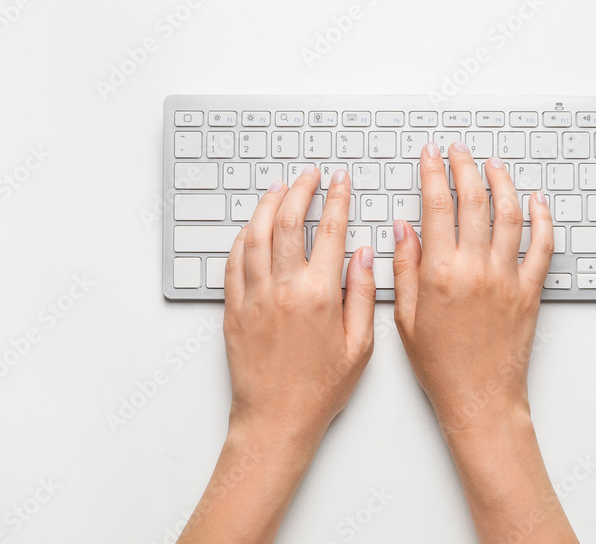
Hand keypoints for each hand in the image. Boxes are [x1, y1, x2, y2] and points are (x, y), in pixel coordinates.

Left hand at [179, 166, 376, 543]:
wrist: (276, 420)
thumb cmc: (320, 390)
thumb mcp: (359, 345)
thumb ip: (362, 294)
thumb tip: (363, 254)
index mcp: (319, 295)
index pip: (330, 230)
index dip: (337, 199)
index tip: (340, 181)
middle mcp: (282, 289)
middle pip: (288, 221)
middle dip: (300, 189)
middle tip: (309, 176)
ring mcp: (253, 297)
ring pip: (256, 234)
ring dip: (268, 204)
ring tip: (280, 188)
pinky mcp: (233, 309)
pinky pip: (234, 261)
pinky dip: (244, 236)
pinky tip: (253, 227)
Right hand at [391, 142, 576, 542]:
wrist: (480, 399)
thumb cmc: (440, 366)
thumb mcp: (406, 317)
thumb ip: (405, 268)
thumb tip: (404, 228)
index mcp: (440, 273)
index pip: (436, 206)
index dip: (433, 173)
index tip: (430, 155)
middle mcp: (476, 268)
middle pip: (475, 201)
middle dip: (466, 167)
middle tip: (460, 150)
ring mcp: (507, 277)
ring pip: (510, 215)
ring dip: (502, 183)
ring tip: (494, 165)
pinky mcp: (530, 291)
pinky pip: (542, 246)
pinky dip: (543, 219)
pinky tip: (537, 202)